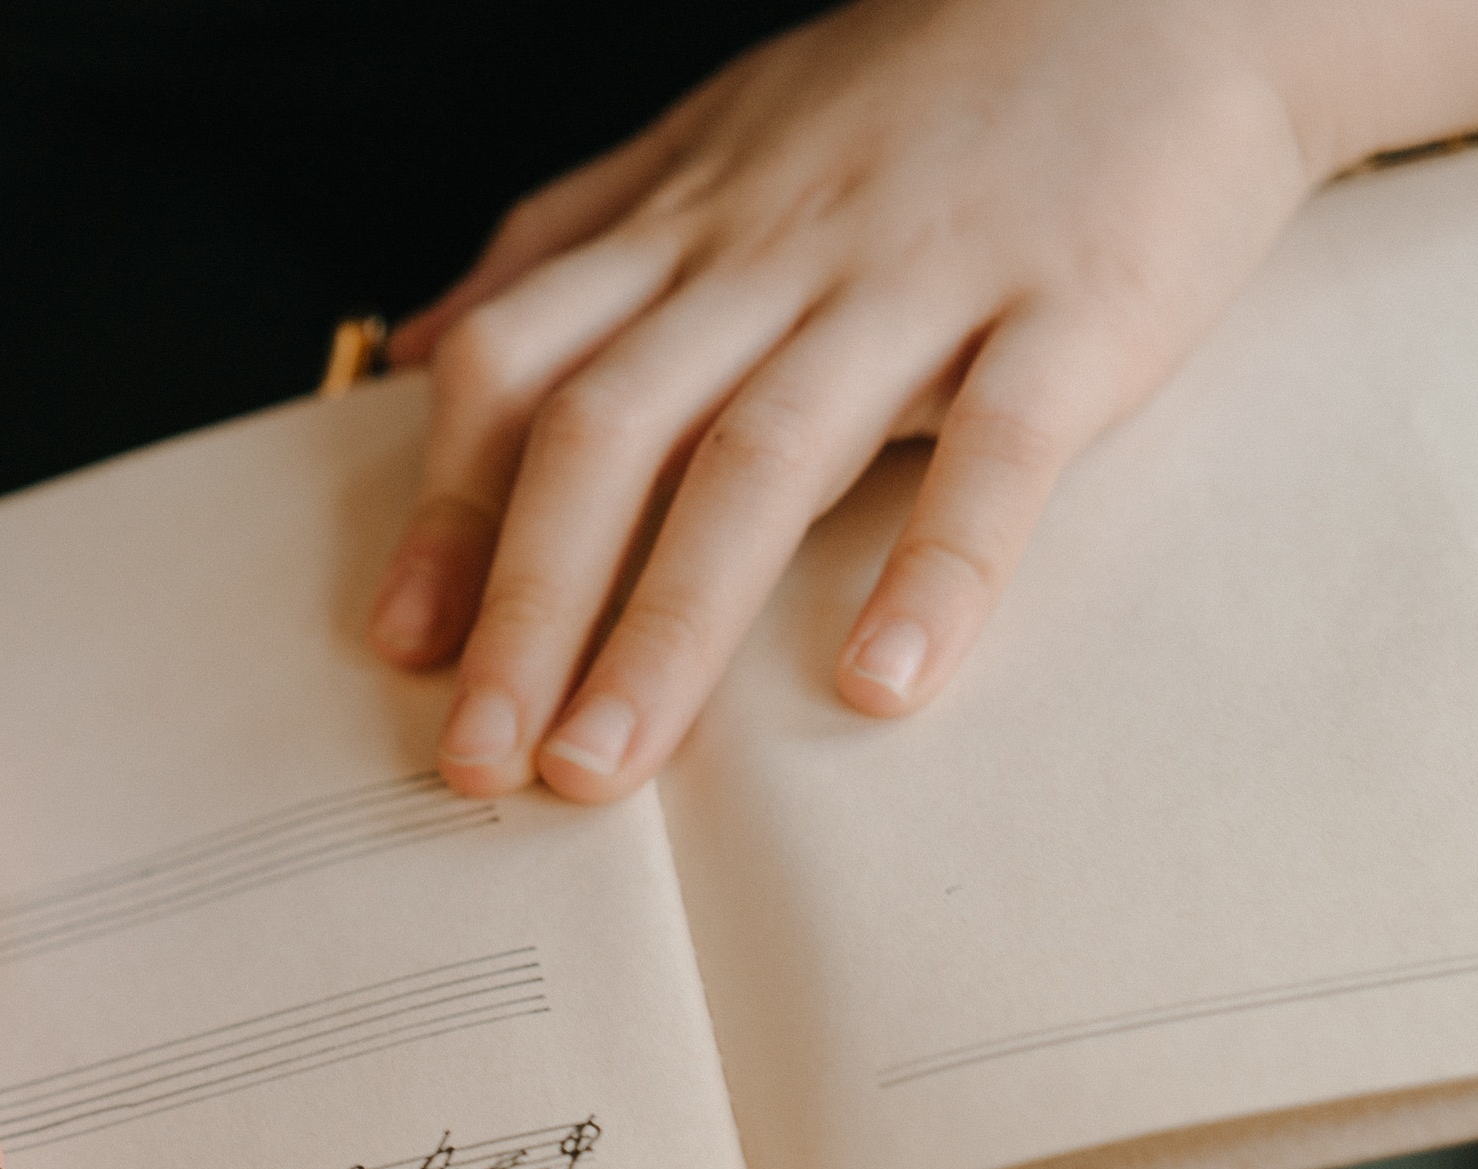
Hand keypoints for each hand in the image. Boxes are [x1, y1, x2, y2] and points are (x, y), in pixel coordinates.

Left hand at [369, 0, 1336, 800]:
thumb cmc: (923, 92)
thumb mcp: (716, 137)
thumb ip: (568, 242)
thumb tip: (421, 341)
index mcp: (684, 230)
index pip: (519, 368)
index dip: (448, 510)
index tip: (401, 647)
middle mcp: (774, 256)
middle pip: (610, 436)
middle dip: (527, 610)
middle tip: (479, 760)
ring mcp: (920, 280)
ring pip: (762, 457)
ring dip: (669, 625)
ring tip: (604, 767)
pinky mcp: (1076, 306)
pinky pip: (996, 446)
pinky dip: (936, 567)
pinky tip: (879, 685)